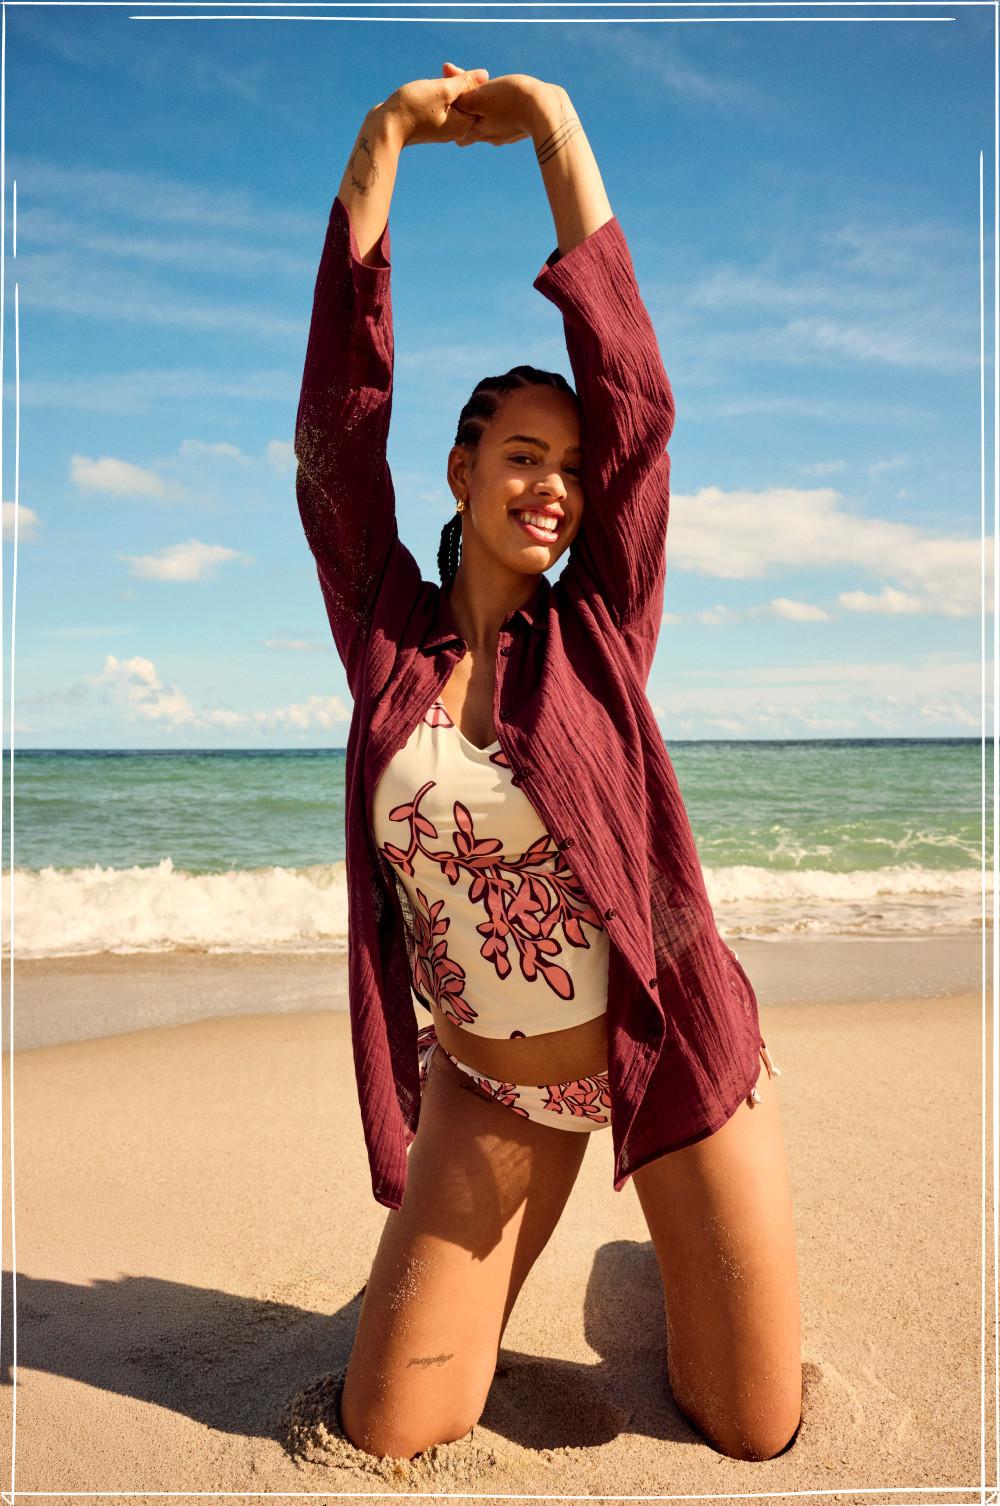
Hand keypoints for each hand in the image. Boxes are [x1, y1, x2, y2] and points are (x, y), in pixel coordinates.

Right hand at [375, 66, 490, 147]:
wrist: (384, 128)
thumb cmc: (413, 108)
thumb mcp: (443, 90)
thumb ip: (465, 83)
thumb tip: (485, 75)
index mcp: (463, 125)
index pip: (477, 98)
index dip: (466, 80)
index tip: (450, 73)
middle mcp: (456, 131)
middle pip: (465, 99)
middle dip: (455, 81)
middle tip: (442, 70)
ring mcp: (443, 129)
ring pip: (451, 101)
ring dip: (444, 85)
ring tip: (429, 82)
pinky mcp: (431, 126)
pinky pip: (440, 106)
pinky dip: (435, 95)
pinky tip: (424, 90)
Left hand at [445, 68, 558, 147]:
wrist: (547, 109)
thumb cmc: (511, 101)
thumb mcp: (481, 95)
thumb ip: (461, 90)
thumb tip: (446, 74)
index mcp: (478, 132)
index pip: (457, 135)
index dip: (455, 119)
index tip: (456, 102)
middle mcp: (492, 138)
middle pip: (474, 128)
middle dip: (471, 114)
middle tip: (473, 94)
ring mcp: (508, 135)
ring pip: (491, 123)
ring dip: (489, 110)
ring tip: (492, 92)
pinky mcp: (522, 128)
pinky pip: (507, 120)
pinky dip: (504, 110)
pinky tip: (510, 98)